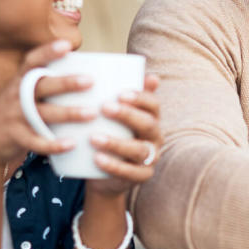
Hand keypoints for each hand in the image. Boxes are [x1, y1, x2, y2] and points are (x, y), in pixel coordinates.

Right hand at [0, 40, 93, 172]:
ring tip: (91, 113)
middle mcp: (16, 96)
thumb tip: (82, 72)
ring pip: (43, 114)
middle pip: (42, 86)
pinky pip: (36, 141)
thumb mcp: (21, 94)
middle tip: (90, 80)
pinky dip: (54, 144)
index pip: (32, 61)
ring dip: (68, 113)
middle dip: (66, 83)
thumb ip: (43, 84)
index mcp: (19, 82)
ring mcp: (15, 117)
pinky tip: (72, 144)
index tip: (67, 45)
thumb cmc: (14, 114)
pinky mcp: (15, 137)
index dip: (48, 52)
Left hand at [85, 73, 162, 198]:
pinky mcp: (141, 177)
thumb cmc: (108, 136)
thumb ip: (116, 97)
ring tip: (93, 137)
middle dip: (128, 115)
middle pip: (148, 124)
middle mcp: (155, 137)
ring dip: (117, 142)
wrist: (103, 175)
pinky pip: (130, 172)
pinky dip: (114, 165)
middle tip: (104, 107)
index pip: (153, 104)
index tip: (120, 93)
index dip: (140, 98)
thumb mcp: (111, 117)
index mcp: (151, 118)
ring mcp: (150, 159)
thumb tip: (120, 71)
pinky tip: (97, 158)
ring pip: (139, 149)